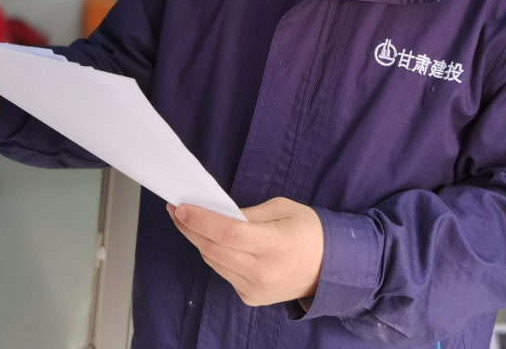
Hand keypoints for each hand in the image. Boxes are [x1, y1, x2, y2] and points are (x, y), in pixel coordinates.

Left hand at [168, 197, 323, 307]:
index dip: (200, 220)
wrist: (330, 268)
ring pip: (214, 262)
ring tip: (189, 223)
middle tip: (175, 211)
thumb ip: (249, 213)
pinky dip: (216, 256)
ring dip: (199, 242)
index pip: (227, 233)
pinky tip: (214, 242)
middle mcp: (262, 271)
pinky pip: (224, 273)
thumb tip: (218, 214)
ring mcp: (255, 288)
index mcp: (273, 244)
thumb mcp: (283, 209)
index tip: (180, 207)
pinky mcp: (251, 298)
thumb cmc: (309, 232)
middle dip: (190, 228)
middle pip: (213, 249)